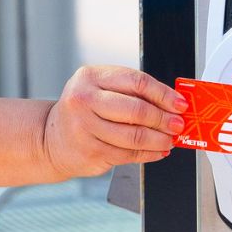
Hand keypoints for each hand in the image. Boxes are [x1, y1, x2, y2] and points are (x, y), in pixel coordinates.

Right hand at [40, 66, 189, 178]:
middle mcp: (84, 100)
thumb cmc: (84, 110)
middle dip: (164, 119)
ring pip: (134, 136)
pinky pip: (128, 154)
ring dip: (159, 139)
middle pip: (136, 110)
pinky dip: (149, 153)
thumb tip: (172, 104)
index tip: (180, 104)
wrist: (51, 138)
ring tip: (170, 139)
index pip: (137, 82)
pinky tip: (158, 151)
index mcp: (91, 77)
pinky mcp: (90, 152)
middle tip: (178, 124)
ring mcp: (85, 128)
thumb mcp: (101, 89)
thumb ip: (132, 92)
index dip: (164, 94)